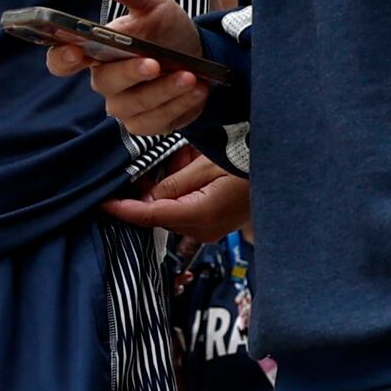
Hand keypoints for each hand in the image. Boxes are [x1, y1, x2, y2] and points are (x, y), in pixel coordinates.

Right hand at [49, 0, 212, 140]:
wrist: (200, 56)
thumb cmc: (166, 29)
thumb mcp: (153, 4)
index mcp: (95, 52)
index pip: (62, 61)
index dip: (61, 58)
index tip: (75, 50)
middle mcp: (105, 81)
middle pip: (104, 83)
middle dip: (131, 74)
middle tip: (155, 63)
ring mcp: (124, 106)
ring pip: (134, 106)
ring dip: (164, 91)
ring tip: (191, 76)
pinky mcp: (146, 124)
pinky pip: (156, 122)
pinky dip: (179, 105)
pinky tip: (198, 89)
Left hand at [101, 159, 250, 240]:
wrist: (290, 173)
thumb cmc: (251, 163)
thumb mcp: (209, 165)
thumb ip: (174, 183)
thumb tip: (147, 197)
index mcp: (199, 216)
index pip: (150, 216)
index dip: (123, 210)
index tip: (101, 203)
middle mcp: (202, 230)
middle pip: (158, 215)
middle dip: (145, 193)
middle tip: (136, 168)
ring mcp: (209, 230)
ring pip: (170, 211)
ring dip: (165, 189)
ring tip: (180, 161)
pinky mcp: (214, 223)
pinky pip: (185, 209)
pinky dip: (179, 192)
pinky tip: (188, 167)